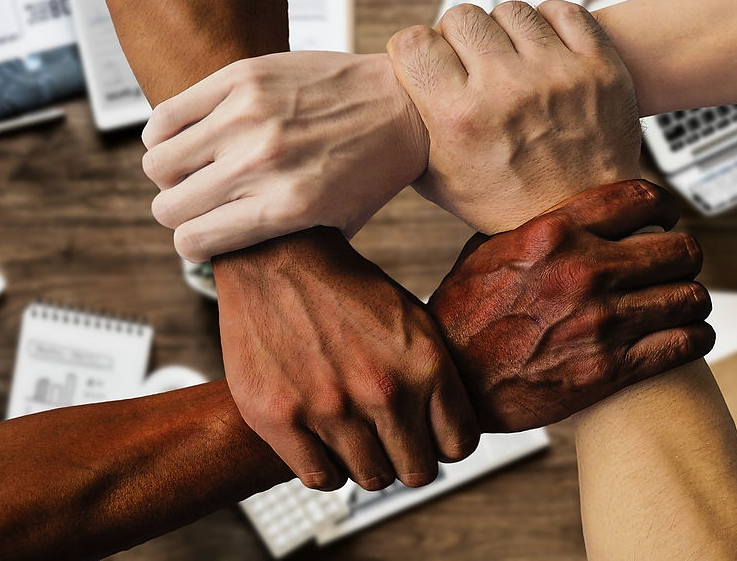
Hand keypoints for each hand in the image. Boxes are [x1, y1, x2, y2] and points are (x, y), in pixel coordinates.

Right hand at [140, 52, 426, 261]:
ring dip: (170, 173)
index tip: (201, 239)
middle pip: (169, 205)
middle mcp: (262, 163)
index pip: (195, 240)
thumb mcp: (338, 224)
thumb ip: (283, 243)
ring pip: (158, 161)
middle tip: (198, 203)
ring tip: (194, 169)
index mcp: (287, 207)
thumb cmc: (372, 169)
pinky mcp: (242, 77)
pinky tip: (189, 137)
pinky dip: (164, 133)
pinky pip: (166, 115)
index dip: (193, 246)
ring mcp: (249, 116)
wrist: (404, 105)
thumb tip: (228, 257)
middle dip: (178, 212)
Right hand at [215, 227, 477, 490]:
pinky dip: (327, 466)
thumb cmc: (347, 290)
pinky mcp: (280, 419)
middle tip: (391, 439)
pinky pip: (323, 479)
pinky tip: (325, 440)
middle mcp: (383, 391)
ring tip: (355, 434)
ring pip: (372, 478)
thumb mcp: (413, 320)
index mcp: (425, 364)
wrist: (278, 257)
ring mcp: (330, 409)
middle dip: (408, 457)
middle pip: (418, 471)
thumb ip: (436, 376)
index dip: (444, 443)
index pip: (458, 446)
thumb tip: (452, 433)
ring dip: (367, 462)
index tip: (429, 434)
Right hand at [387, 0, 641, 233]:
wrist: (581, 219)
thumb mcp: (439, 180)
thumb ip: (411, 132)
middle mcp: (506, 90)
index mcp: (460, 119)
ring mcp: (557, 74)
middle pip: (461, 17)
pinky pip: (563, 12)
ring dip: (503, 32)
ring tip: (509, 61)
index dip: (415, 50)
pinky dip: (548, 25)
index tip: (426, 62)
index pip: (414, 42)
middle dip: (457, 38)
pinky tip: (542, 52)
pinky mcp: (598, 66)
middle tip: (469, 64)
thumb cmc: (505, 203)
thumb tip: (389, 94)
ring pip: (510, 10)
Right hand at [430, 180, 714, 431]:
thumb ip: (534, 228)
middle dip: (683, 256)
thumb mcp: (487, 252)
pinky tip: (686, 335)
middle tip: (676, 265)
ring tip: (681, 303)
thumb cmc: (463, 316)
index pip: (640, 200)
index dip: (664, 205)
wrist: (454, 382)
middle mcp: (585, 272)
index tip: (666, 216)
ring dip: (690, 299)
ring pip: (691, 297)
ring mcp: (602, 322)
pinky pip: (685, 344)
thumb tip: (566, 212)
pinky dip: (694, 337)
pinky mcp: (611, 369)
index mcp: (554, 234)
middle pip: (680, 250)